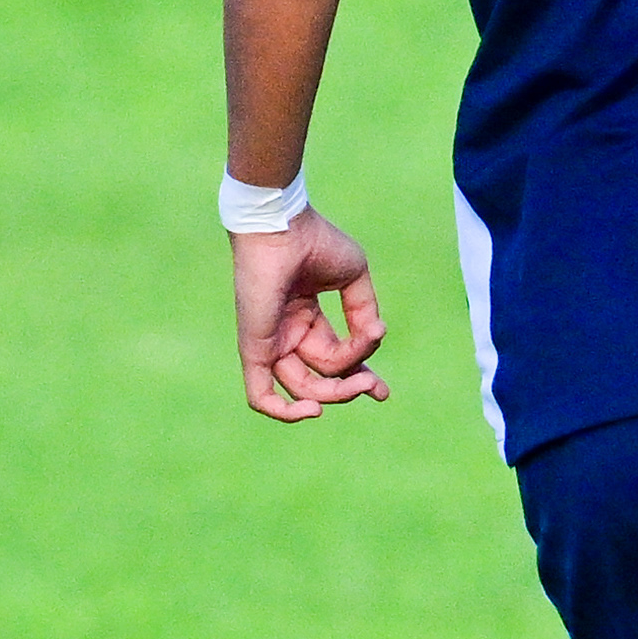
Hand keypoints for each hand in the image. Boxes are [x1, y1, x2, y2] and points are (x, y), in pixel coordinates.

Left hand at [230, 209, 388, 422]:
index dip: (360, 377)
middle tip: (374, 387)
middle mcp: (287, 333)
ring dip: (336, 392)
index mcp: (306, 318)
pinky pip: (261, 395)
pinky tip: (315, 409)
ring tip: (361, 383)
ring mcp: (270, 342)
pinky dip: (285, 411)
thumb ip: (365, 313)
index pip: (334, 360)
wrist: (283, 227)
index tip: (383, 392)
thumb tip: (376, 339)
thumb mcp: (354, 278)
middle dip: (351, 387)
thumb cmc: (315, 242)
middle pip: (321, 378)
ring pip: (303, 388)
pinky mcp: (255, 347)